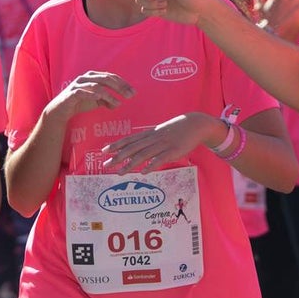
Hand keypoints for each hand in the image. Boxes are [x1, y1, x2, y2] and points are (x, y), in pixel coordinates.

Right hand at [45, 71, 134, 123]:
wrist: (60, 110)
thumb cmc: (79, 103)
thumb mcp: (96, 101)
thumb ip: (107, 100)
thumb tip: (118, 103)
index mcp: (93, 76)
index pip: (111, 76)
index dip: (123, 83)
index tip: (133, 91)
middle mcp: (85, 77)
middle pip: (106, 79)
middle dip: (120, 87)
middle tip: (130, 96)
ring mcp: (78, 84)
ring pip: (97, 86)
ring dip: (109, 94)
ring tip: (118, 103)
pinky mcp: (71, 93)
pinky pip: (83, 92)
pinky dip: (93, 95)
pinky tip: (101, 100)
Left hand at [101, 113, 216, 173]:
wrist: (194, 124)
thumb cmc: (176, 130)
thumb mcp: (159, 133)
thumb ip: (148, 141)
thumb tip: (136, 150)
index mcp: (149, 134)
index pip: (129, 139)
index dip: (116, 145)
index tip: (103, 151)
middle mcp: (153, 139)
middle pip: (132, 148)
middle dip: (118, 157)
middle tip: (105, 164)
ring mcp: (163, 145)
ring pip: (143, 155)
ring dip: (130, 164)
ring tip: (119, 173)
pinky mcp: (173, 151)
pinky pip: (160, 159)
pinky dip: (151, 165)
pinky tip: (143, 172)